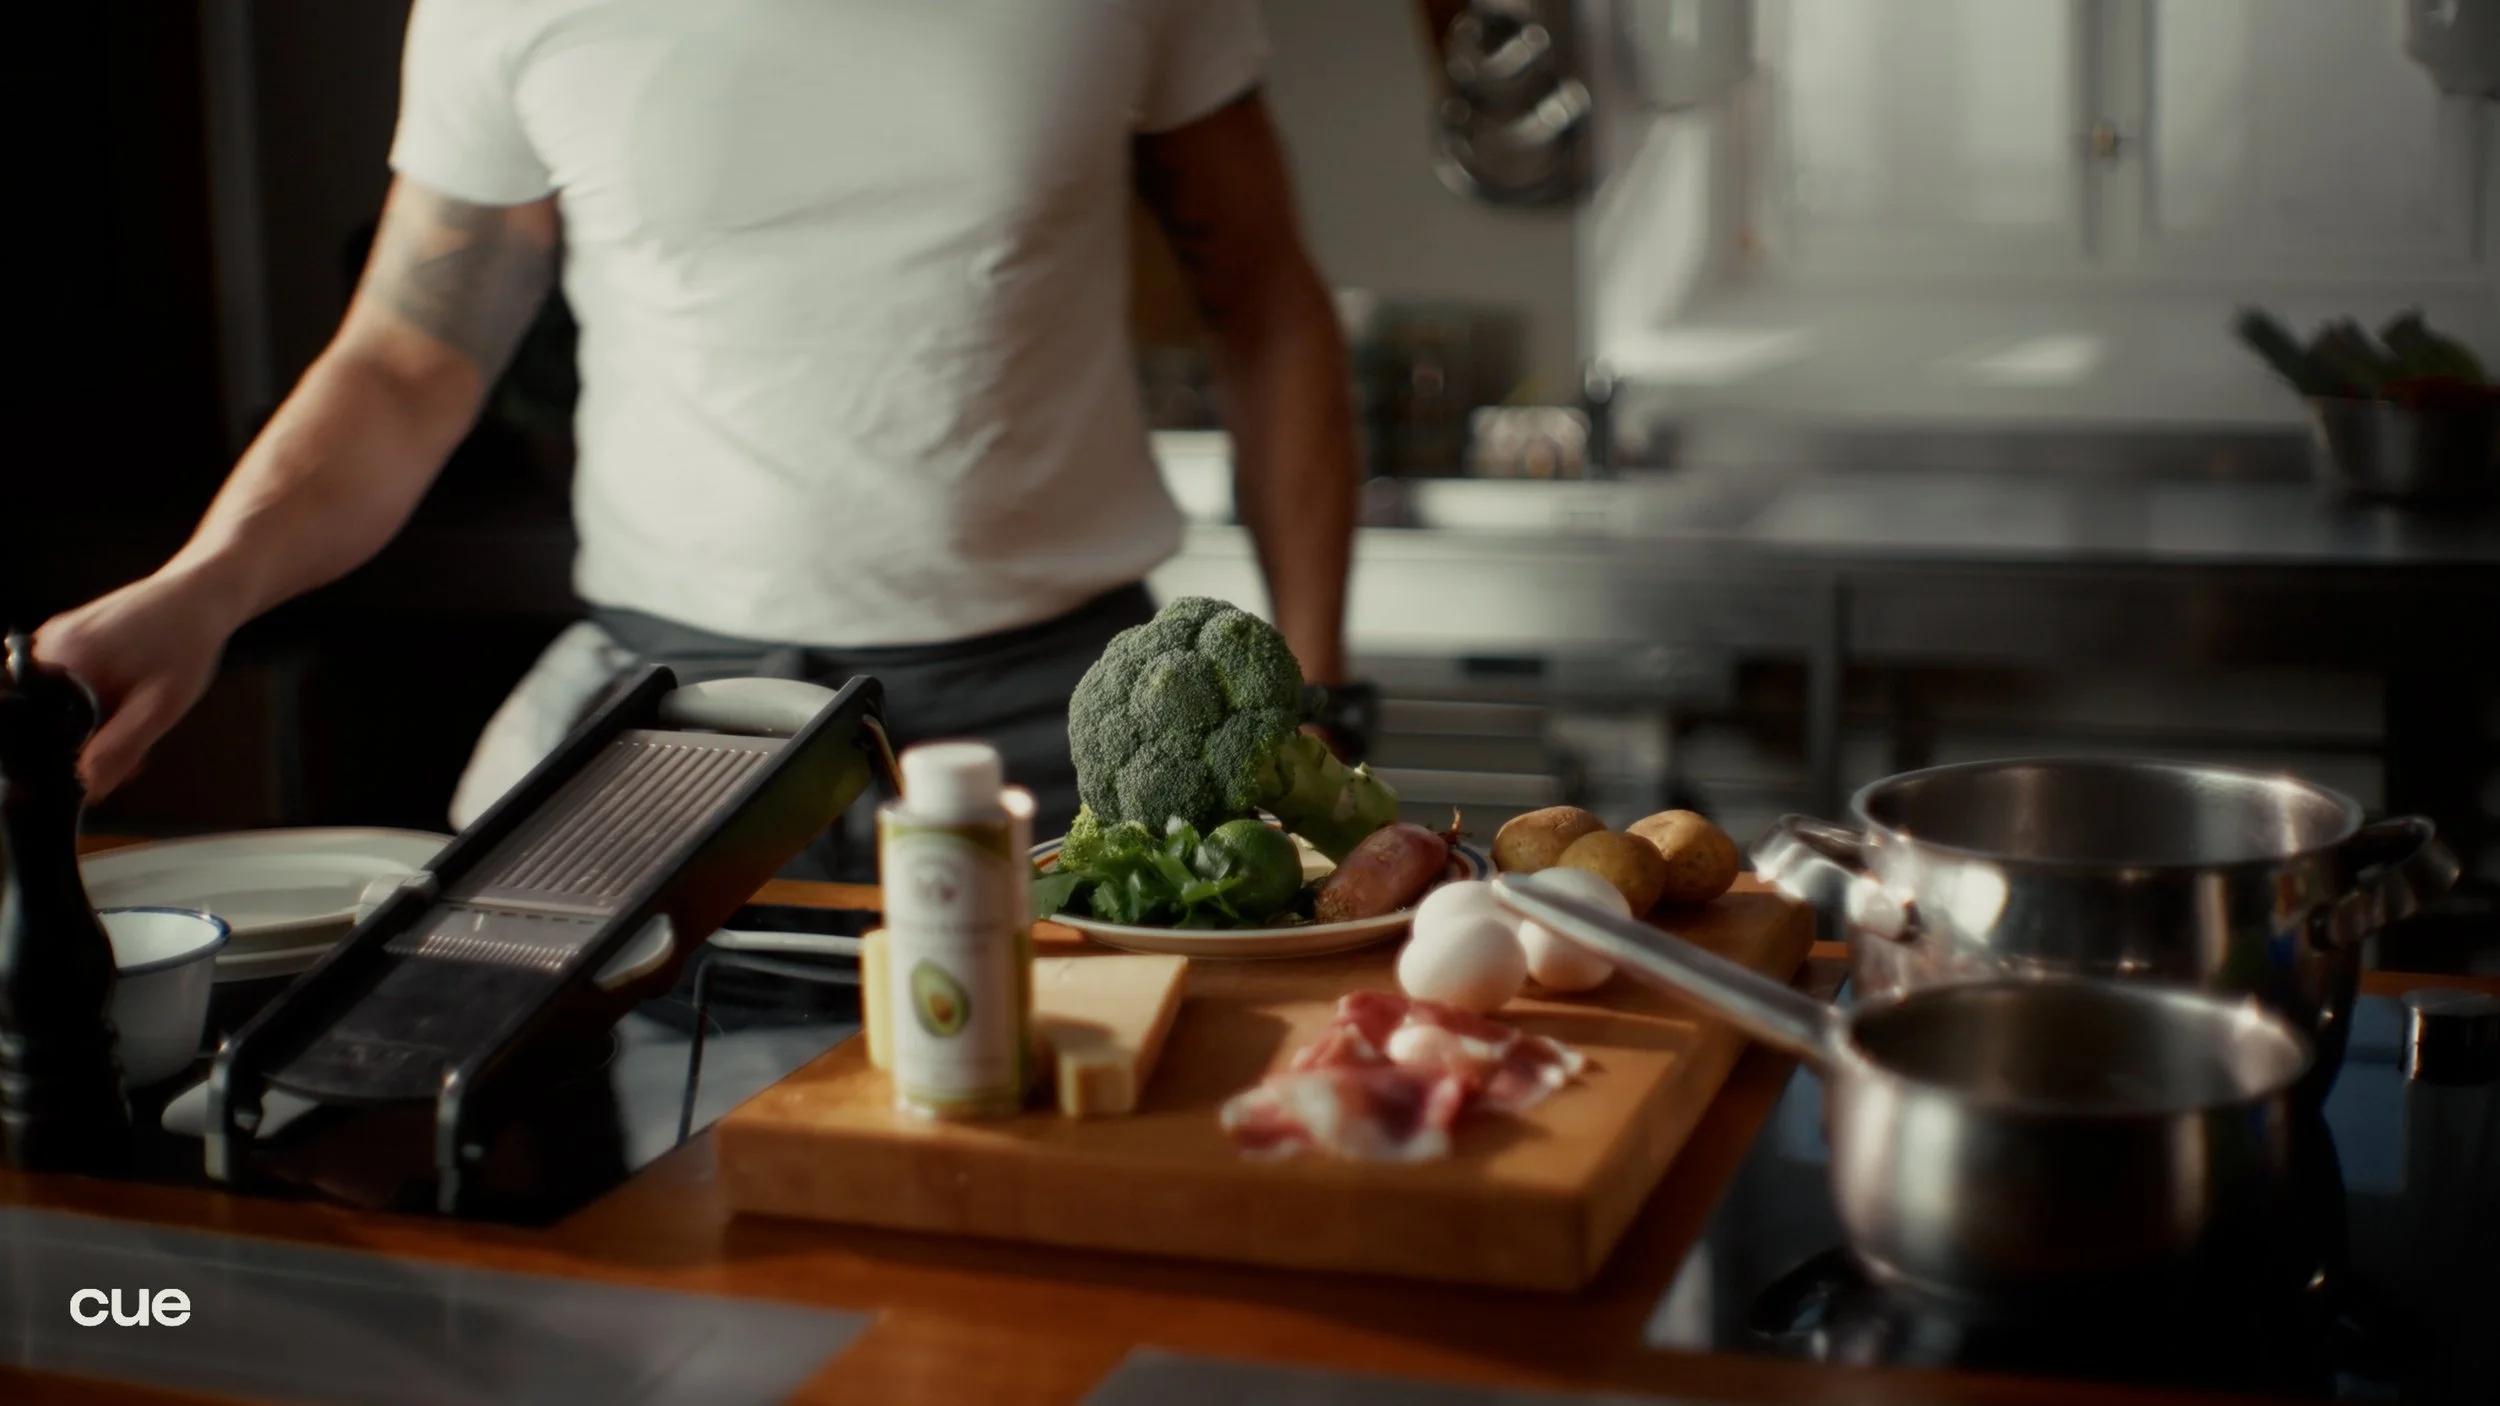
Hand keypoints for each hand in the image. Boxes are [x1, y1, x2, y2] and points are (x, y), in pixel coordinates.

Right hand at [31, 571, 237, 797]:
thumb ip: (120, 749)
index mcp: (60, 662)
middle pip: (46, 719)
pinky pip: (68, 682)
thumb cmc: (187, 641)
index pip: (36, 730)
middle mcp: (47, 647)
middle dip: (86, 743)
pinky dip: (95, 699)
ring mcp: (55, 638)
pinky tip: (127, 697)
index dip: (65, 758)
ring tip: (136, 714)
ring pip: (58, 703)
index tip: (96, 768)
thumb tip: (88, 787)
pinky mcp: (68, 636)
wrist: (202, 594)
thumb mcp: (160, 707)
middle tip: (130, 748)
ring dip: (94, 722)